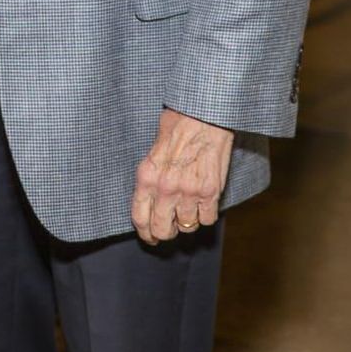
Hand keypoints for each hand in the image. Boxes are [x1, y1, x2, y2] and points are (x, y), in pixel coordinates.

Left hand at [130, 108, 233, 245]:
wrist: (204, 114)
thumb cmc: (178, 123)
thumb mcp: (153, 147)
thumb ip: (151, 174)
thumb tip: (151, 195)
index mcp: (146, 176)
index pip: (140, 218)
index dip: (145, 233)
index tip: (150, 237)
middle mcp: (165, 188)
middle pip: (163, 229)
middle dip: (166, 232)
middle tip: (170, 228)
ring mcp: (189, 192)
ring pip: (187, 226)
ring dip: (188, 221)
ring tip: (189, 208)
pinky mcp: (210, 191)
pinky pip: (207, 219)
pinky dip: (206, 214)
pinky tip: (204, 203)